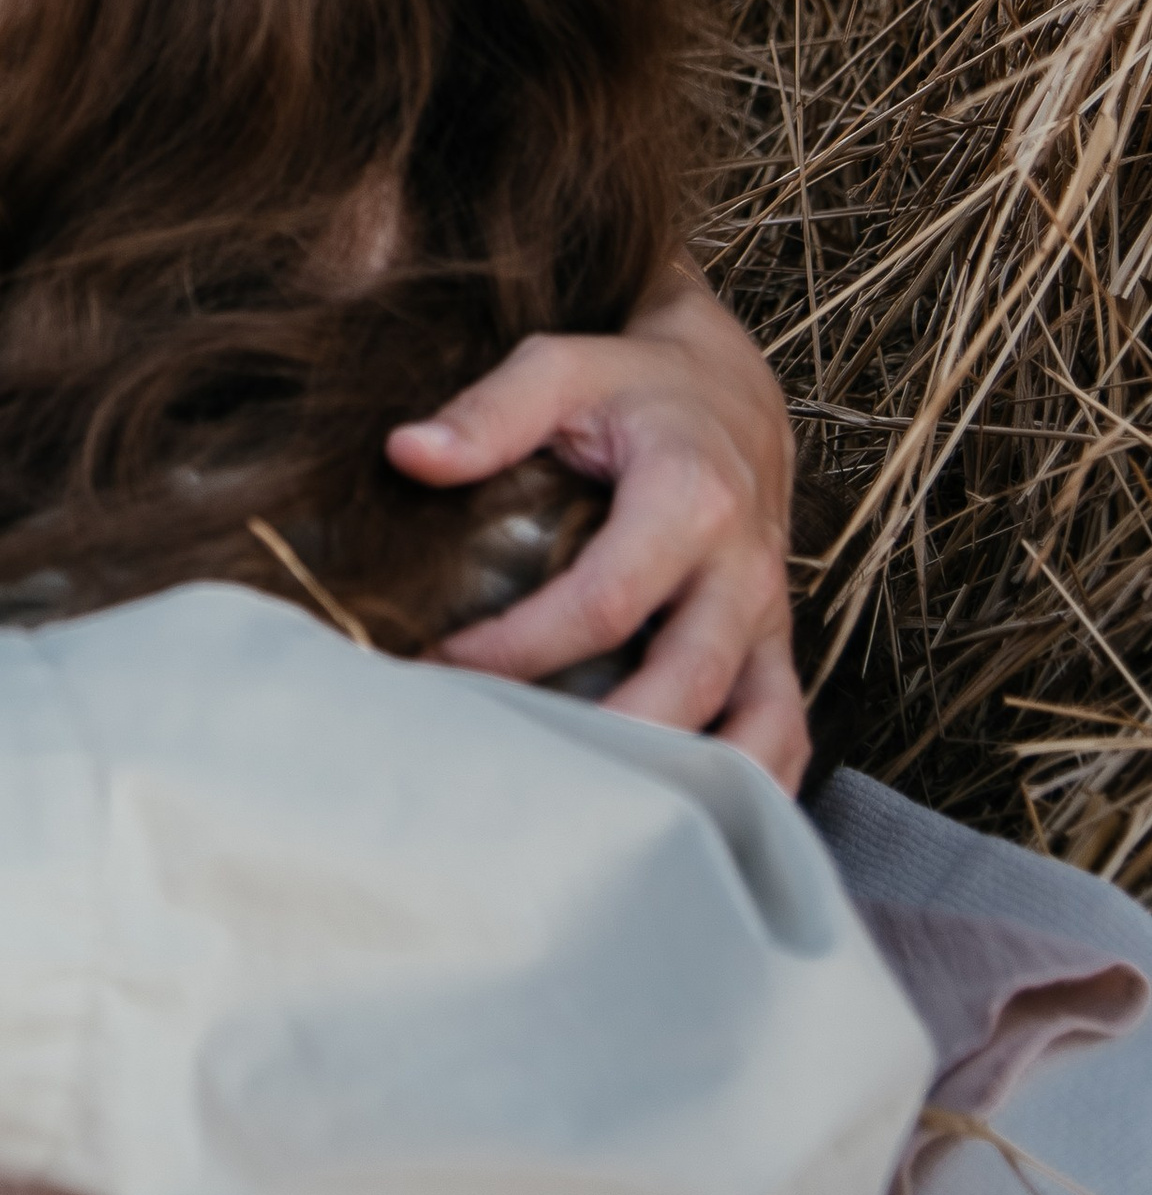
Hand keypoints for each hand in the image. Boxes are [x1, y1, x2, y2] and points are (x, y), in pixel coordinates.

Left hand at [386, 270, 806, 789]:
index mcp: (690, 498)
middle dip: (601, 741)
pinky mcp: (775, 650)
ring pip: (759, 729)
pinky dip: (752, 788)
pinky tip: (686, 826)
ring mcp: (768, 619)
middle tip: (512, 769)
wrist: (730, 392)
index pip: (604, 601)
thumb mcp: (561, 368)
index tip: (442, 668)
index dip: (519, 647)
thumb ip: (489, 411)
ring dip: (692, 786)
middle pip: (685, 684)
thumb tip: (408, 454)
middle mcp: (743, 571)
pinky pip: (786, 734)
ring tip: (600, 824)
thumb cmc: (633, 387)